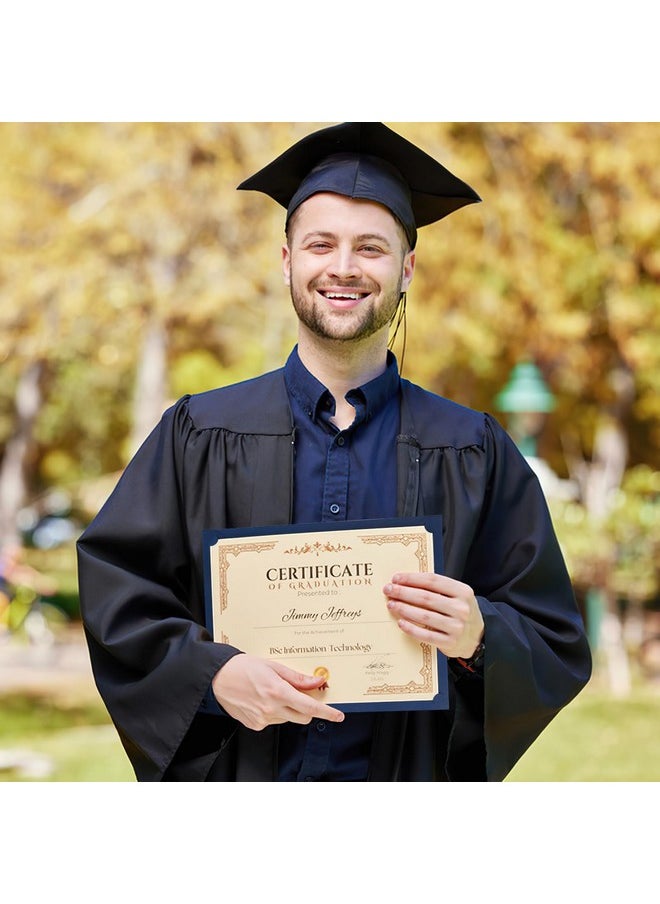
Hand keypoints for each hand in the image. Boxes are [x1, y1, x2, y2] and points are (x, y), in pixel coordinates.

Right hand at [211, 654, 344, 730]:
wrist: (218, 677)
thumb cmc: (244, 667)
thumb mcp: (274, 666)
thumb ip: (297, 677)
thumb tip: (317, 681)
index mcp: (278, 692)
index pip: (310, 707)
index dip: (327, 713)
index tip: (338, 716)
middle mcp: (271, 709)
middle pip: (302, 717)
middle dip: (307, 709)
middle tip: (300, 694)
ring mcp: (262, 719)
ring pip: (288, 719)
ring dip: (288, 709)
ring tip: (271, 692)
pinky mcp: (254, 725)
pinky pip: (273, 721)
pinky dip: (274, 712)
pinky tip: (261, 700)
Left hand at [383, 572, 483, 659]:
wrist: (477, 637)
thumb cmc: (459, 612)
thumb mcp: (456, 596)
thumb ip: (437, 588)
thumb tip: (405, 582)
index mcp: (462, 592)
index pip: (433, 581)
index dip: (412, 579)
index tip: (396, 578)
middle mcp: (461, 609)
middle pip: (426, 598)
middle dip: (403, 592)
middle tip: (388, 590)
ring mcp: (457, 627)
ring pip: (424, 616)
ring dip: (404, 609)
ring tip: (391, 604)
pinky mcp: (450, 643)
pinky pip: (426, 635)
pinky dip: (411, 628)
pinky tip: (400, 622)